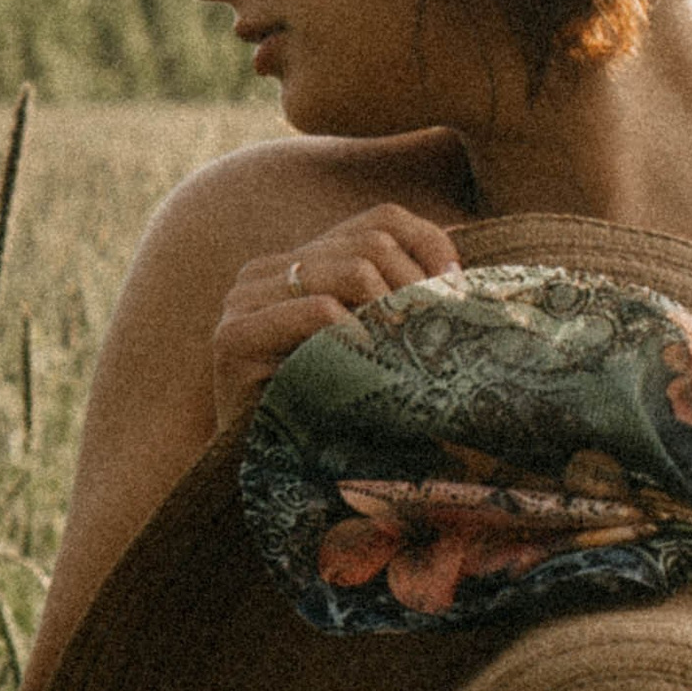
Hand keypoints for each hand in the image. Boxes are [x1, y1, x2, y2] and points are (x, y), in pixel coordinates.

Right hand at [212, 206, 463, 429]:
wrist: (269, 471)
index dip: (429, 245)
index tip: (458, 290)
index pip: (380, 219)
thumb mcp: (373, 344)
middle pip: (370, 243)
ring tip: (410, 349)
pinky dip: (358, 334)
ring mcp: (244, 299)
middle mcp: (267, 269)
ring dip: (393, 312)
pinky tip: (372, 363)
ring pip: (350, 271)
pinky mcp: (233, 337)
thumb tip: (456, 266)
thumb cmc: (332, 410)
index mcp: (300, 260)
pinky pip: (317, 310)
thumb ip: (398, 299)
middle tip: (442, 326)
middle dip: (417, 286)